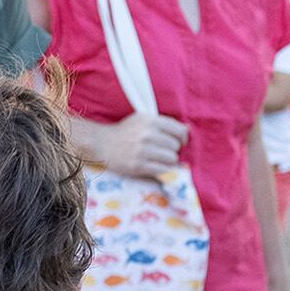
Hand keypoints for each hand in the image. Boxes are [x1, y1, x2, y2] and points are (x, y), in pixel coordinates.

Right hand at [68, 109, 186, 176]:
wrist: (102, 144)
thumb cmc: (125, 132)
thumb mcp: (143, 120)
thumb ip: (164, 123)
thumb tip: (188, 130)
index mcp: (150, 121)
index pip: (179, 130)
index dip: (183, 138)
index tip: (179, 143)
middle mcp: (147, 134)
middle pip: (176, 146)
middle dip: (172, 150)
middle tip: (163, 152)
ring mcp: (142, 151)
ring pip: (172, 159)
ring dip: (168, 161)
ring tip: (159, 159)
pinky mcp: (138, 165)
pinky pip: (162, 170)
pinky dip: (162, 170)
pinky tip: (155, 166)